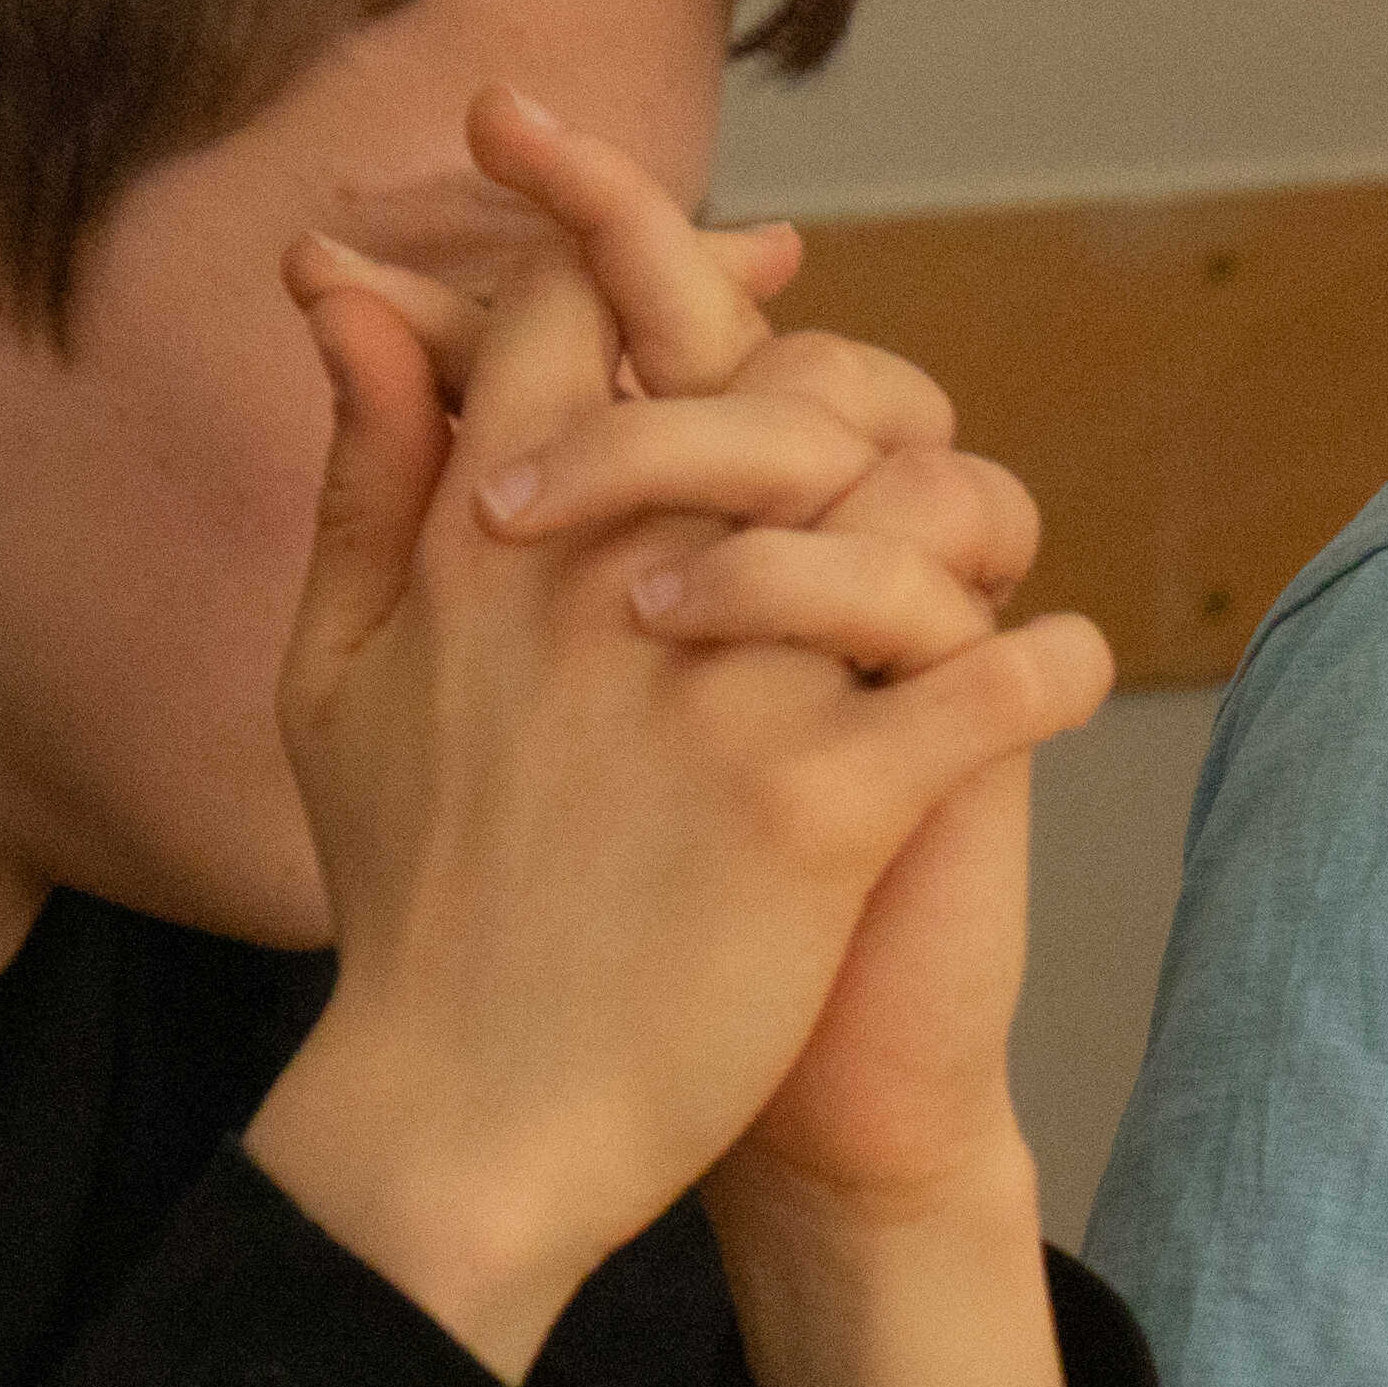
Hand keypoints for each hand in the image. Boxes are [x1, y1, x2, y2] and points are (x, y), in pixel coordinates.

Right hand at [245, 215, 1106, 1379]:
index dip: (666, 267)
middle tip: (899, 469)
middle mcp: (600, 590)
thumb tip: (351, 300)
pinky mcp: (821, 804)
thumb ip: (359, 477)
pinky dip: (1054, 666)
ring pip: (910, 506)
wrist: (474, 1119)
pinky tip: (1054, 685)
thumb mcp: (333, 671)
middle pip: (774, 385)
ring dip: (967, 531)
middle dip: (859, 406)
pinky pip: (1000, 675)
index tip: (757, 291)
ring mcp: (721, 694)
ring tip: (977, 588)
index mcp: (480, 545)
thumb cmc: (418, 896)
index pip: (580, 320)